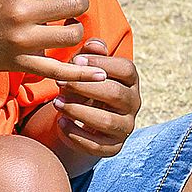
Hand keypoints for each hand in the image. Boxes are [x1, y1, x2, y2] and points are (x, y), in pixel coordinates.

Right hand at [0, 0, 107, 89]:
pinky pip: (58, 71)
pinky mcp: (21, 63)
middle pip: (74, 6)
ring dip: (77, 28)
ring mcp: (21, 40)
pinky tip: (98, 74)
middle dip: (80, 2)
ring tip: (69, 24)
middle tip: (74, 3)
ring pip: (72, 35)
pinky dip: (80, 74)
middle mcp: (19, 12)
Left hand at [47, 39, 139, 158]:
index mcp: (130, 81)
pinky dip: (76, 135)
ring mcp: (126, 127)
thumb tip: (93, 44)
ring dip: (79, 112)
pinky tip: (61, 123)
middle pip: (116, 94)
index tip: (75, 61)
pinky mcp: (114, 147)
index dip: (101, 63)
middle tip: (60, 82)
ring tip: (57, 104)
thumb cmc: (83, 85)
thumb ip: (89, 55)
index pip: (126, 69)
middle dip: (85, 87)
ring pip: (108, 121)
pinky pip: (98, 146)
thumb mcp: (85, 68)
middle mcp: (133, 104)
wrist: (80, 118)